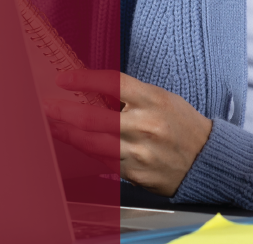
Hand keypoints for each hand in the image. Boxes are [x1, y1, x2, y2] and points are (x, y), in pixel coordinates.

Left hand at [46, 69, 211, 196]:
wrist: (206, 159)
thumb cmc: (182, 125)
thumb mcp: (162, 98)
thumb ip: (132, 95)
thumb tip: (95, 91)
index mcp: (154, 99)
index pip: (112, 83)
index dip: (83, 79)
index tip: (64, 79)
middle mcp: (145, 125)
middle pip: (94, 118)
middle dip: (64, 112)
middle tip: (46, 106)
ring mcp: (139, 152)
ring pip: (93, 143)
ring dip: (67, 133)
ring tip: (52, 125)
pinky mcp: (135, 173)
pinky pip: (103, 161)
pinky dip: (86, 150)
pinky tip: (74, 142)